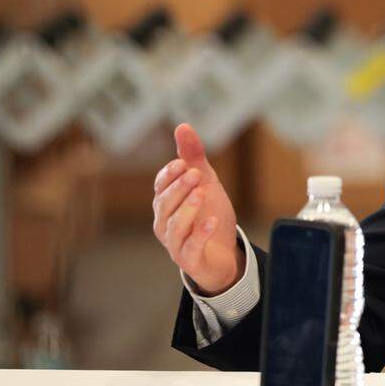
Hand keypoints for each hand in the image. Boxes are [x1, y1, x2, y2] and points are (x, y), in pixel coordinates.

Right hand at [152, 123, 244, 295]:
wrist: (223, 252)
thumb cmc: (208, 213)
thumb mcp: (205, 181)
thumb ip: (193, 156)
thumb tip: (182, 126)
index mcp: (166, 202)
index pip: (161, 185)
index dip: (170, 175)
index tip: (183, 163)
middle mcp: (164, 222)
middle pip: (165, 204)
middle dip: (179, 188)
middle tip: (195, 174)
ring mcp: (175, 243)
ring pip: (174, 226)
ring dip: (187, 209)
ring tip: (201, 194)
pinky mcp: (190, 259)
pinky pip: (192, 247)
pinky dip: (200, 234)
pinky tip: (211, 221)